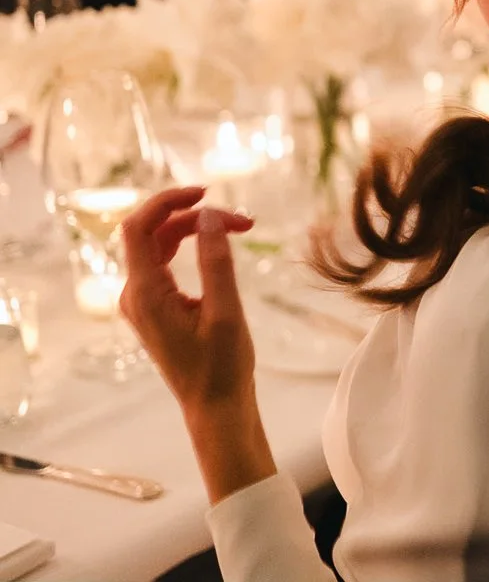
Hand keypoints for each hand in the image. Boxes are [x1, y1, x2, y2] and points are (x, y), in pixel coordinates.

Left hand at [118, 187, 256, 414]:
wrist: (215, 407)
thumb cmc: (222, 366)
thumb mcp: (226, 312)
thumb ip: (216, 262)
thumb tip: (210, 216)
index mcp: (145, 294)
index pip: (137, 228)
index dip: (166, 201)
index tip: (206, 192)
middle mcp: (135, 294)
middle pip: (153, 233)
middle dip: (194, 216)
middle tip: (242, 221)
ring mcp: (143, 301)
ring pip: (160, 246)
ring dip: (195, 230)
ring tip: (238, 228)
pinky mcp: (156, 307)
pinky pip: (165, 263)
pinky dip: (191, 247)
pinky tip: (218, 247)